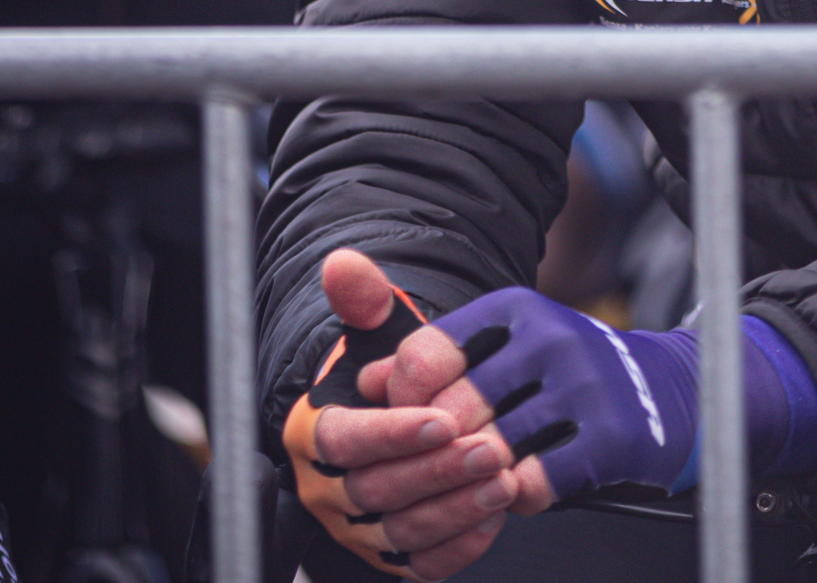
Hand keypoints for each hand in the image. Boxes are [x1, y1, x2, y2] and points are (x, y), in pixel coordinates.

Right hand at [286, 249, 547, 578]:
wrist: (395, 422)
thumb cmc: (385, 379)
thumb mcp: (374, 335)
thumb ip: (363, 302)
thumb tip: (343, 264)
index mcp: (313, 433)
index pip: (344, 440)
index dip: (391, 434)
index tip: (441, 419)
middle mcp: (329, 490)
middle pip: (376, 491)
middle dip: (435, 471)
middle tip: (487, 447)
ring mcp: (358, 531)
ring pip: (400, 533)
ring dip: (453, 509)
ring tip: (503, 479)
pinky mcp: (390, 561)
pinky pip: (422, 565)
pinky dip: (458, 544)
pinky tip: (493, 516)